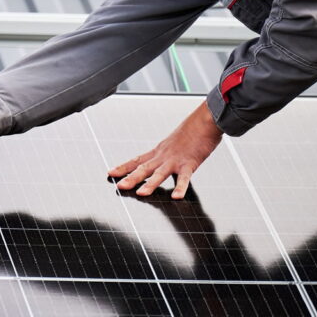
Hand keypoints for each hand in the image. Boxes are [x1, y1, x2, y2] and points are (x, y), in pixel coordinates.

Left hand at [108, 100, 222, 199]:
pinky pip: (185, 178)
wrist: (205, 119)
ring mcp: (176, 160)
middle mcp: (164, 156)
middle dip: (130, 178)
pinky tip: (176, 196)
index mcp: (159, 151)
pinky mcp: (190, 163)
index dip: (123, 167)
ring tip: (140, 193)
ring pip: (160, 173)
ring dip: (150, 184)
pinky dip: (181, 187)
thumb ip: (167, 153)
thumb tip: (163, 160)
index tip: (110, 173)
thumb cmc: (192, 130)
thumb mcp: (173, 142)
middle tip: (119, 186)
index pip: (137, 160)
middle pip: (144, 168)